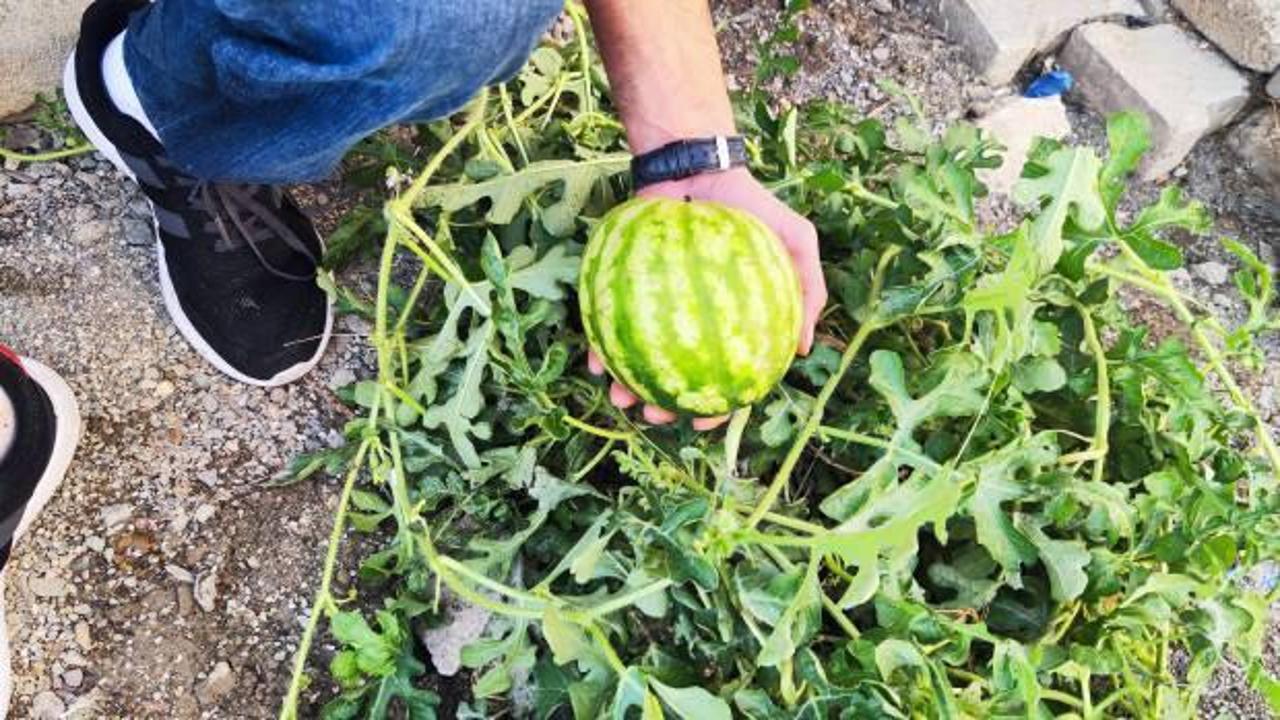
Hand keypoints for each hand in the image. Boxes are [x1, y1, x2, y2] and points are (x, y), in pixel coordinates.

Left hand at [589, 168, 827, 430]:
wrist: (697, 166)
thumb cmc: (750, 206)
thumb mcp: (795, 240)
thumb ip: (808, 290)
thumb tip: (804, 348)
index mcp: (732, 323)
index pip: (725, 377)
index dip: (717, 407)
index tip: (704, 422)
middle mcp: (692, 321)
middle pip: (676, 377)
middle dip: (662, 405)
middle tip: (652, 415)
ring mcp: (656, 307)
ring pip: (638, 359)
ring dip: (625, 385)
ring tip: (617, 396)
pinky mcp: (624, 288)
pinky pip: (609, 322)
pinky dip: (599, 345)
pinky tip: (593, 360)